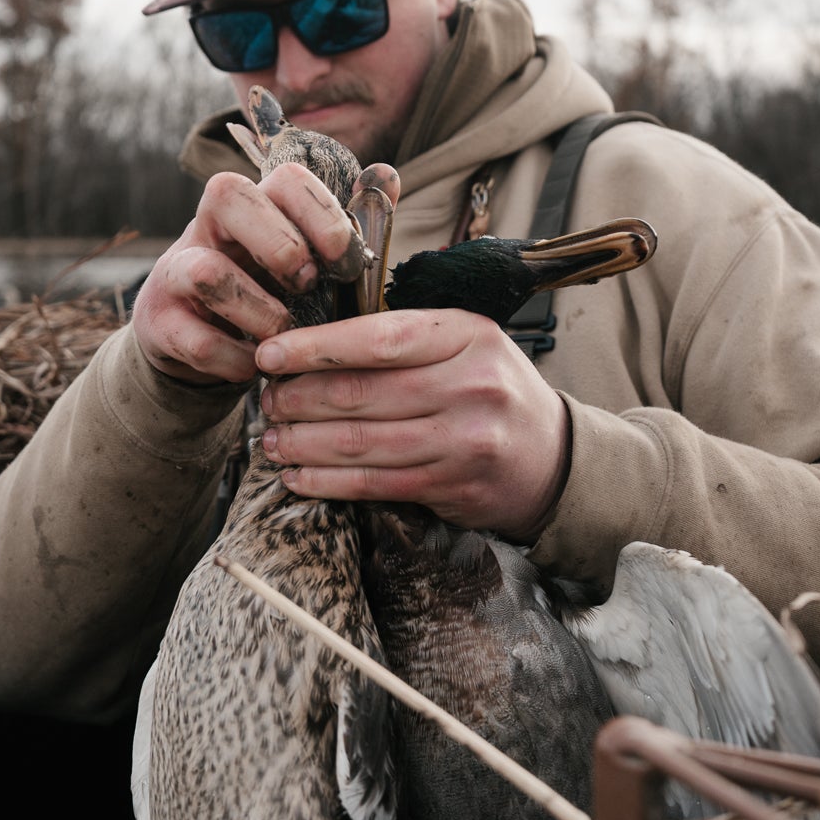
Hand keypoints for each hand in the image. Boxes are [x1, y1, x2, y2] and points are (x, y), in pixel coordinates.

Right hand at [130, 166, 359, 386]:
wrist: (194, 340)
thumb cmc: (262, 290)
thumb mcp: (300, 258)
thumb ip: (344, 223)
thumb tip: (388, 176)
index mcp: (254, 204)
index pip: (284, 178)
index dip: (321, 213)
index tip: (346, 262)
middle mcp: (207, 225)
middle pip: (228, 193)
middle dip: (282, 245)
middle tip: (307, 285)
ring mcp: (176, 271)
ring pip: (208, 271)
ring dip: (260, 313)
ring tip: (283, 334)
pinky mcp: (159, 321)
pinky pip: (199, 341)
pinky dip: (238, 362)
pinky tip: (256, 366)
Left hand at [254, 308, 571, 538]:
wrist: (553, 457)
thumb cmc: (491, 388)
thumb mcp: (465, 341)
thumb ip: (404, 336)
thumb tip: (314, 343)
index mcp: (467, 334)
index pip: (378, 338)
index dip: (315, 347)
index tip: (270, 355)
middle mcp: (469, 385)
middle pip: (362, 392)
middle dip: (299, 398)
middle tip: (266, 401)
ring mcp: (463, 440)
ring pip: (361, 442)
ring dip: (303, 443)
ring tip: (272, 440)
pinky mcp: (452, 485)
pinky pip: (374, 484)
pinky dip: (327, 481)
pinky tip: (297, 476)